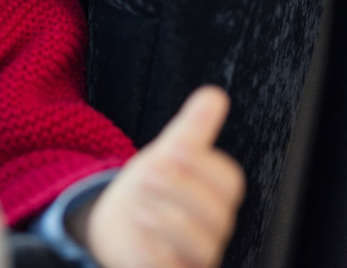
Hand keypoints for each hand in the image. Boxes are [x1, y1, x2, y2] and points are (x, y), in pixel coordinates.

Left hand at [77, 86, 245, 267]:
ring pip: (201, 248)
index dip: (203, 165)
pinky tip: (141, 240)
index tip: (173, 148)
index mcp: (216, 195)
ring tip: (141, 209)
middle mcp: (213, 229)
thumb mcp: (168, 155)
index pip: (228, 182)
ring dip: (171, 225)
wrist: (118, 224)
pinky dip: (158, 258)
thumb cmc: (152, 188)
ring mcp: (194, 256)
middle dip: (182, 191)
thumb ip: (193, 129)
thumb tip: (214, 94)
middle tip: (149, 172)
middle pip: (216, 215)